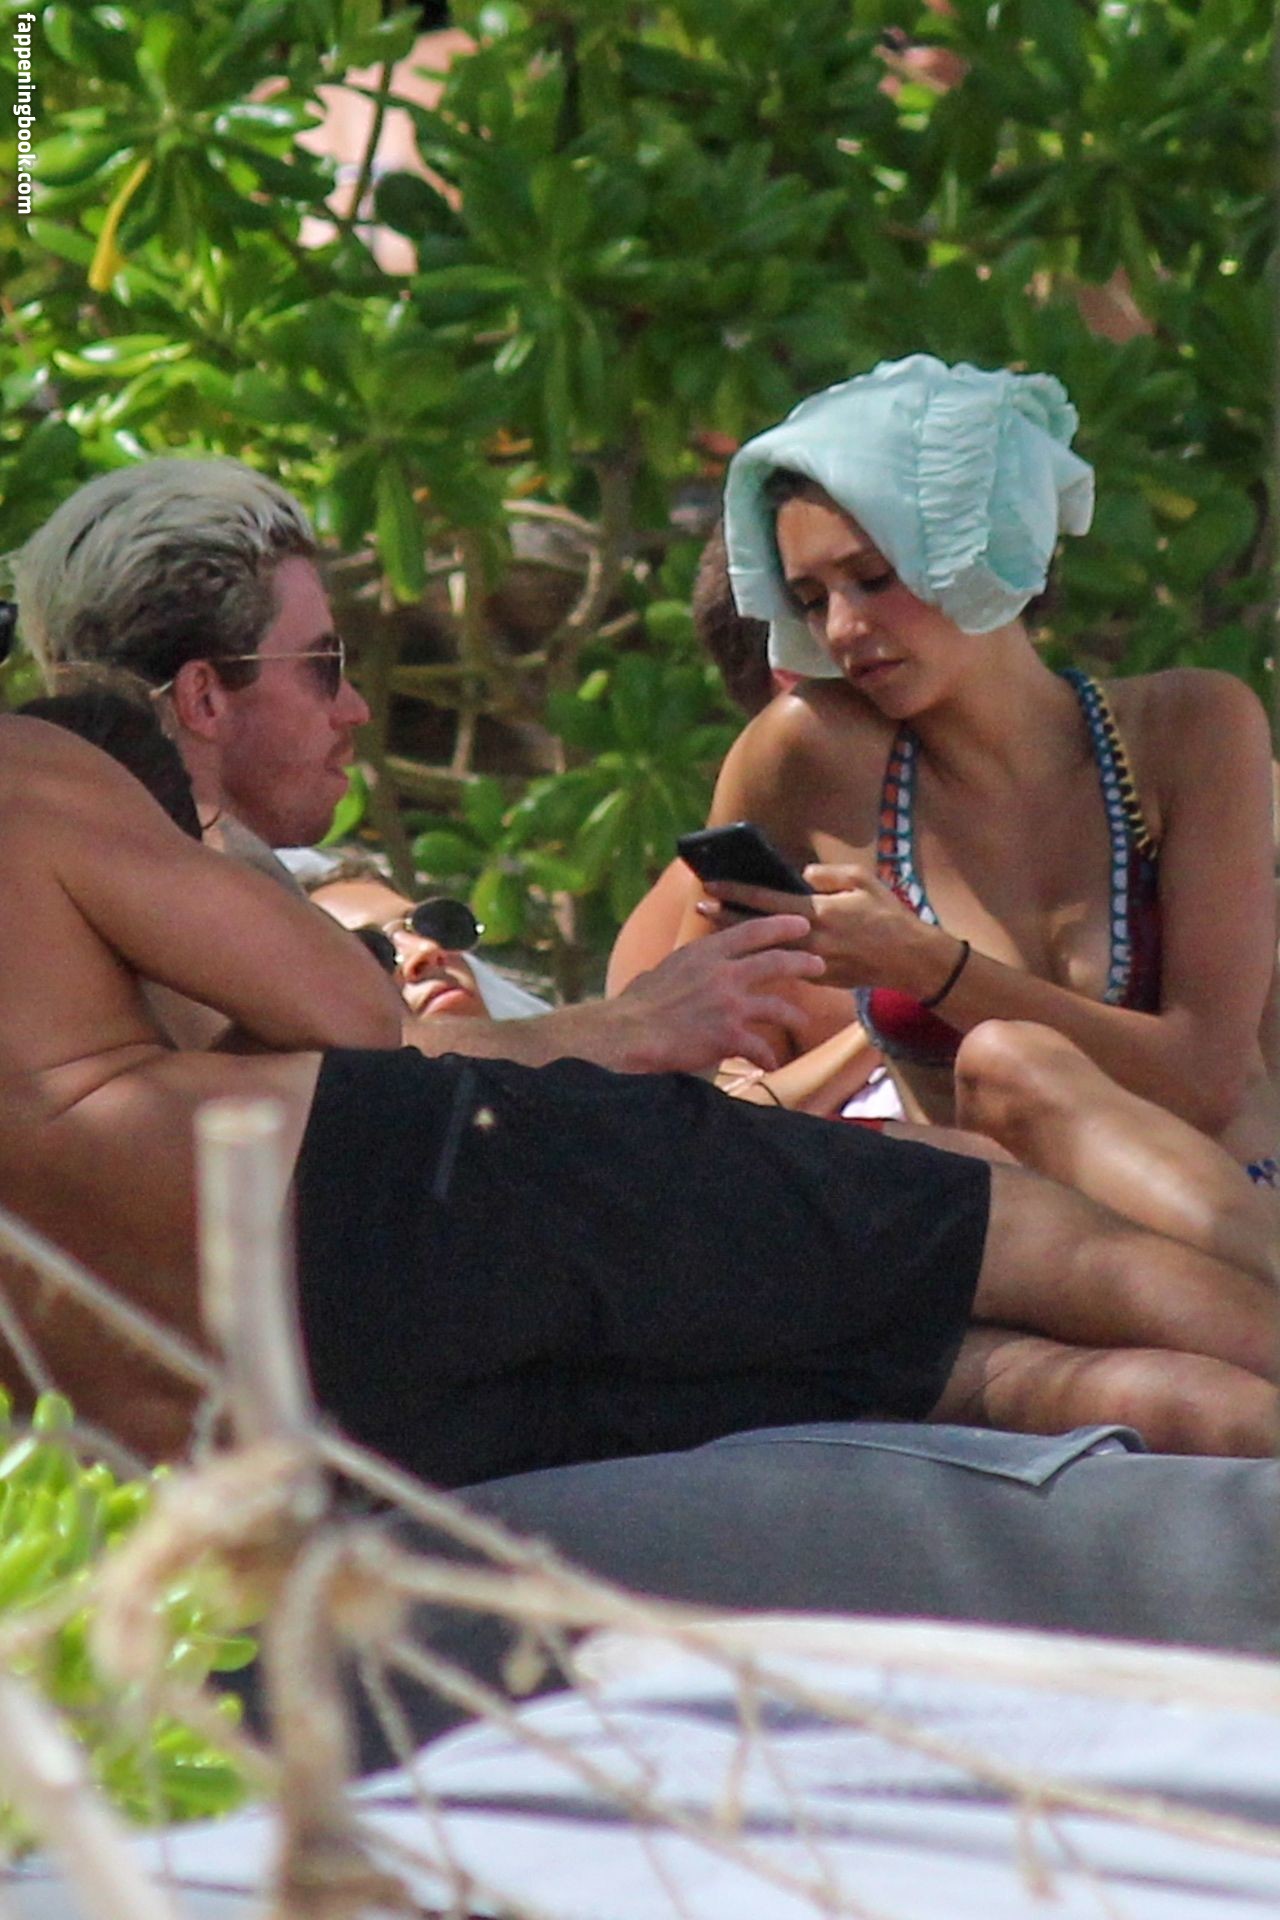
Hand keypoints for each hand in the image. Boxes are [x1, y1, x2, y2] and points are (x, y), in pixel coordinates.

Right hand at [614, 912, 824, 1072]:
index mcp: (706, 953)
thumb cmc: (637, 1004)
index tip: (800, 924)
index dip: (780, 927)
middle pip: (776, 963)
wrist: (630, 1033)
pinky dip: (766, 1057)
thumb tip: (681, 967)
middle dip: (802, 963)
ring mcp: (729, 1004)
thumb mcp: (665, 969)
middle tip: (819, 965)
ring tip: (803, 1020)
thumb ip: (686, 965)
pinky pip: (760, 1047)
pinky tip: (770, 1064)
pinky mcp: (729, 1035)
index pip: (752, 932)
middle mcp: (723, 973)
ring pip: (777, 1006)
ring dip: (794, 1015)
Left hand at [700, 858, 942, 991]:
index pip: (765, 901)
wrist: (910, 961)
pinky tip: (751, 947)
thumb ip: (828, 875)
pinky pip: (785, 964)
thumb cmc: (888, 915)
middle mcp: (810, 940)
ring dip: (740, 938)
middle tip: (700, 905)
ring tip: (716, 926)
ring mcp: (812, 963)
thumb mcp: (863, 880)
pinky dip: (766, 954)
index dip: (735, 892)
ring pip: (765, 950)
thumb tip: (802, 874)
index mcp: (818, 912)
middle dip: (725, 917)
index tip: (711, 885)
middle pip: (756, 929)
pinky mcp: (819, 979)